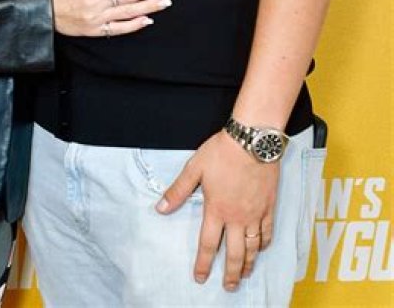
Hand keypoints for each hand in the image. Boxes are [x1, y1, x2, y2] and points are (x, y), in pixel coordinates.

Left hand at [156, 130, 279, 289]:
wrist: (252, 141)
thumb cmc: (221, 152)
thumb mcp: (194, 168)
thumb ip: (178, 191)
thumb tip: (161, 208)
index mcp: (216, 209)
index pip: (208, 244)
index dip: (204, 263)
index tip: (200, 278)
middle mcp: (237, 217)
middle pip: (235, 253)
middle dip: (231, 273)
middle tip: (229, 287)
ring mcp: (255, 214)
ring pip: (253, 247)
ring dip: (249, 264)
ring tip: (245, 274)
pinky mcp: (268, 206)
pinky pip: (267, 232)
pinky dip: (264, 244)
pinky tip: (261, 249)